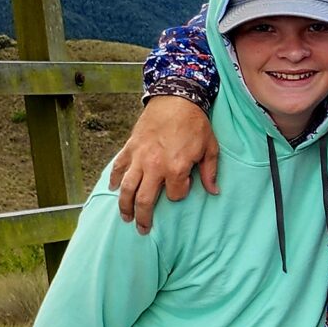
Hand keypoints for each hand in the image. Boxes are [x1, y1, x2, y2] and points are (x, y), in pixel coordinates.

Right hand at [110, 96, 217, 232]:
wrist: (176, 98)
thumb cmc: (195, 123)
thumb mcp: (210, 147)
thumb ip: (210, 171)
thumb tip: (213, 191)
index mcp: (176, 168)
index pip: (175, 194)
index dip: (179, 193)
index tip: (182, 188)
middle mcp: (155, 166)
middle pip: (145, 200)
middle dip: (143, 217)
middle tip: (143, 229)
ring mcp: (139, 157)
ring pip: (127, 188)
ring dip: (124, 205)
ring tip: (126, 217)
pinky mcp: (130, 147)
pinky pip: (119, 167)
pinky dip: (114, 179)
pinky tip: (113, 189)